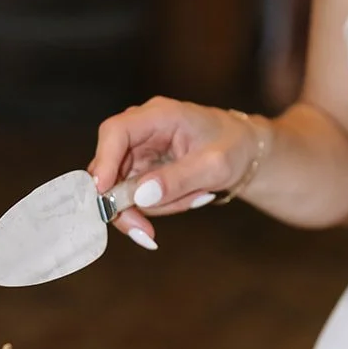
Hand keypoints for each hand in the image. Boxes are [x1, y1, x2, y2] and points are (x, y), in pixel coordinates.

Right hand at [89, 97, 266, 247]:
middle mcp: (142, 130)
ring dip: (153, 206)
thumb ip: (179, 179)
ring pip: (121, 188)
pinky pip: (136, 197)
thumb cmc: (234, 148)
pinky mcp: (142, 170)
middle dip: (124, 203)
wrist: (245, 151)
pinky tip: (189, 197)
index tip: (103, 194)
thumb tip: (141, 196)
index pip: (116, 132)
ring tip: (194, 198)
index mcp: (158, 115)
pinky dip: (160, 206)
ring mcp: (139, 151)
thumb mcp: (215, 166)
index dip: (103, 162)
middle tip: (145, 233)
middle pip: (109, 166)